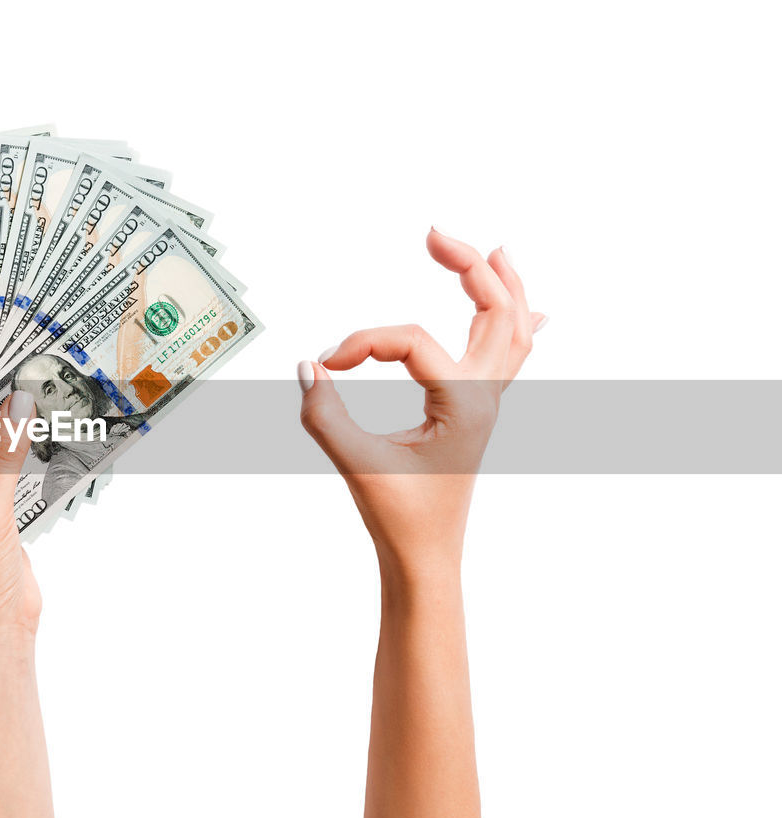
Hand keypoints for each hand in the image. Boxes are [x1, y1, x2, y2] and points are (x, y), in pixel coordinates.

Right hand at [298, 228, 545, 578]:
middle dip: (470, 265)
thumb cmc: (398, 518)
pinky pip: (512, 356)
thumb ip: (325, 416)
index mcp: (464, 404)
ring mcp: (488, 404)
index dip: (361, 342)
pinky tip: (534, 310)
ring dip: (505, 285)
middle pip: (497, 308)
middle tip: (434, 234)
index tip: (326, 366)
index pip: (408, 340)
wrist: (426, 558)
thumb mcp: (356, 465)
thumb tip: (308, 366)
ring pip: (514, 328)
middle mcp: (485, 397)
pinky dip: (519, 323)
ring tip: (495, 249)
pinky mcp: (478, 412)